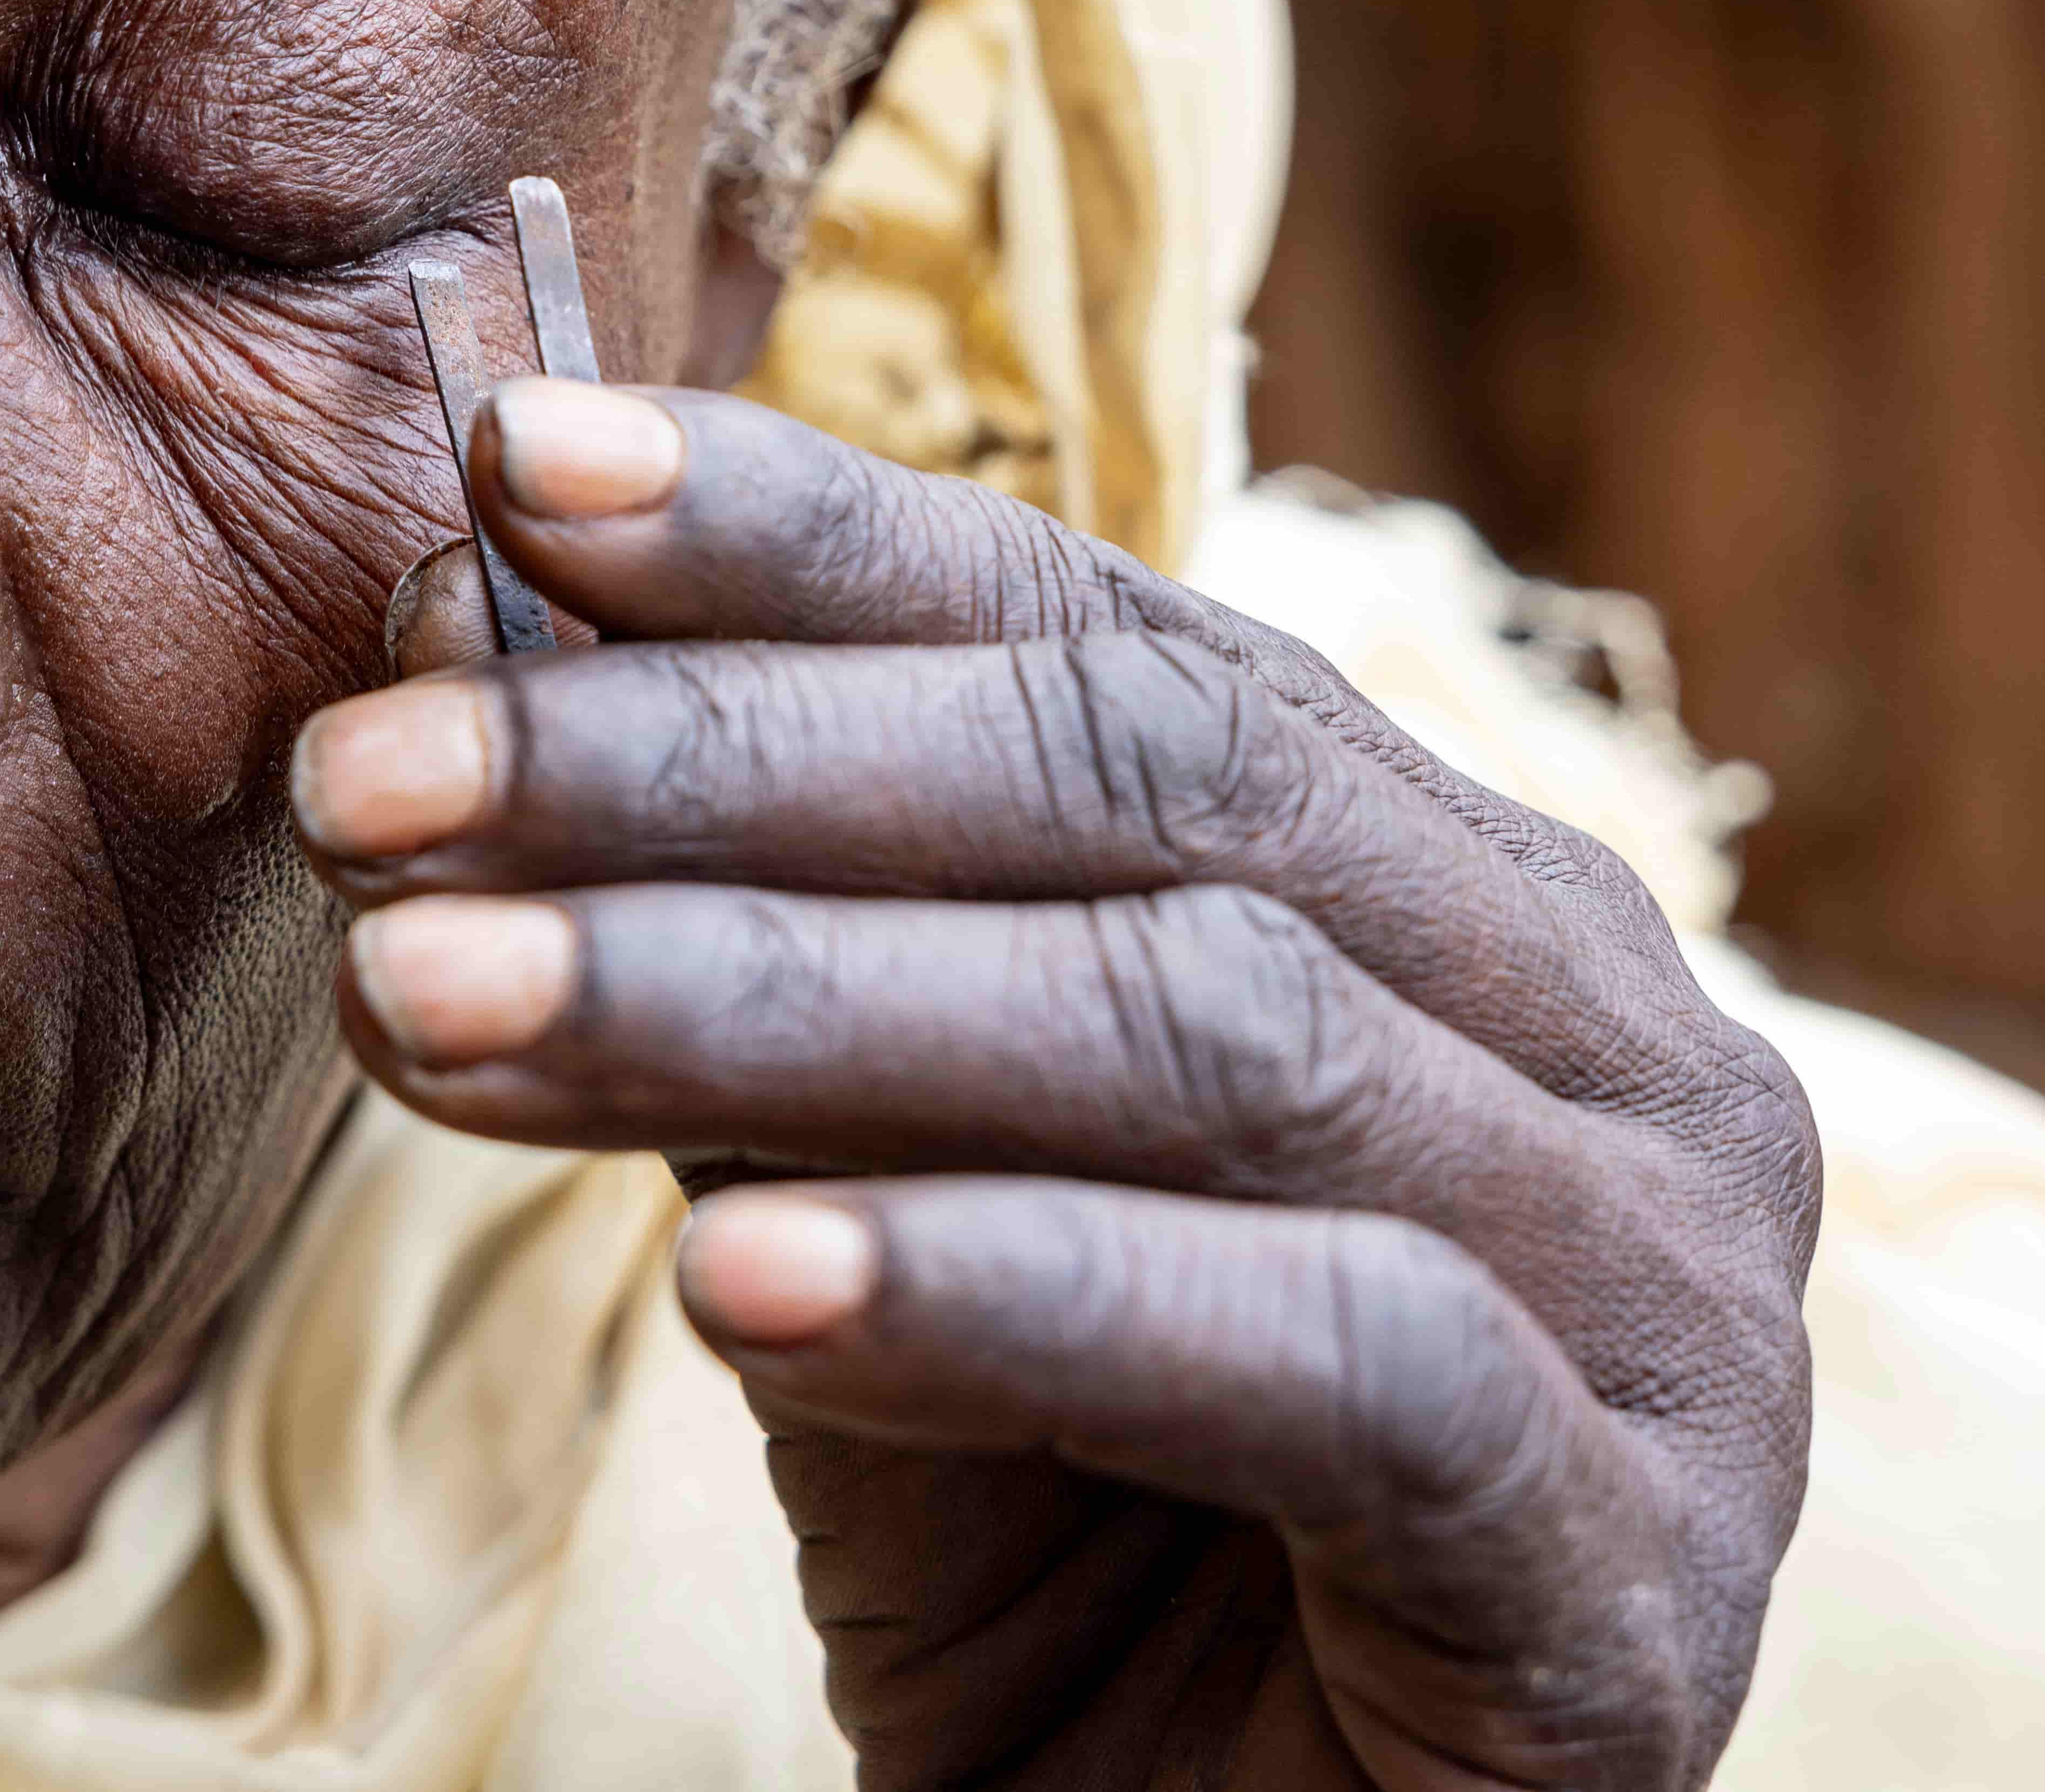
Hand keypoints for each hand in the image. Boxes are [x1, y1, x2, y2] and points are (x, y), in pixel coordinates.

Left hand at [296, 386, 1816, 1788]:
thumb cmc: (1035, 1513)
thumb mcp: (853, 1170)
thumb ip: (745, 918)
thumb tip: (476, 604)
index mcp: (1449, 886)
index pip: (1109, 631)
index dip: (801, 540)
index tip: (500, 468)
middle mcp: (1605, 1037)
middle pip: (1144, 791)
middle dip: (712, 766)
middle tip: (372, 786)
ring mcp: (1672, 1309)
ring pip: (1205, 1039)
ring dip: (777, 1006)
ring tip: (442, 1007)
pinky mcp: (1633, 1576)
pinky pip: (1335, 1361)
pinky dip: (1008, 1297)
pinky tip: (739, 1294)